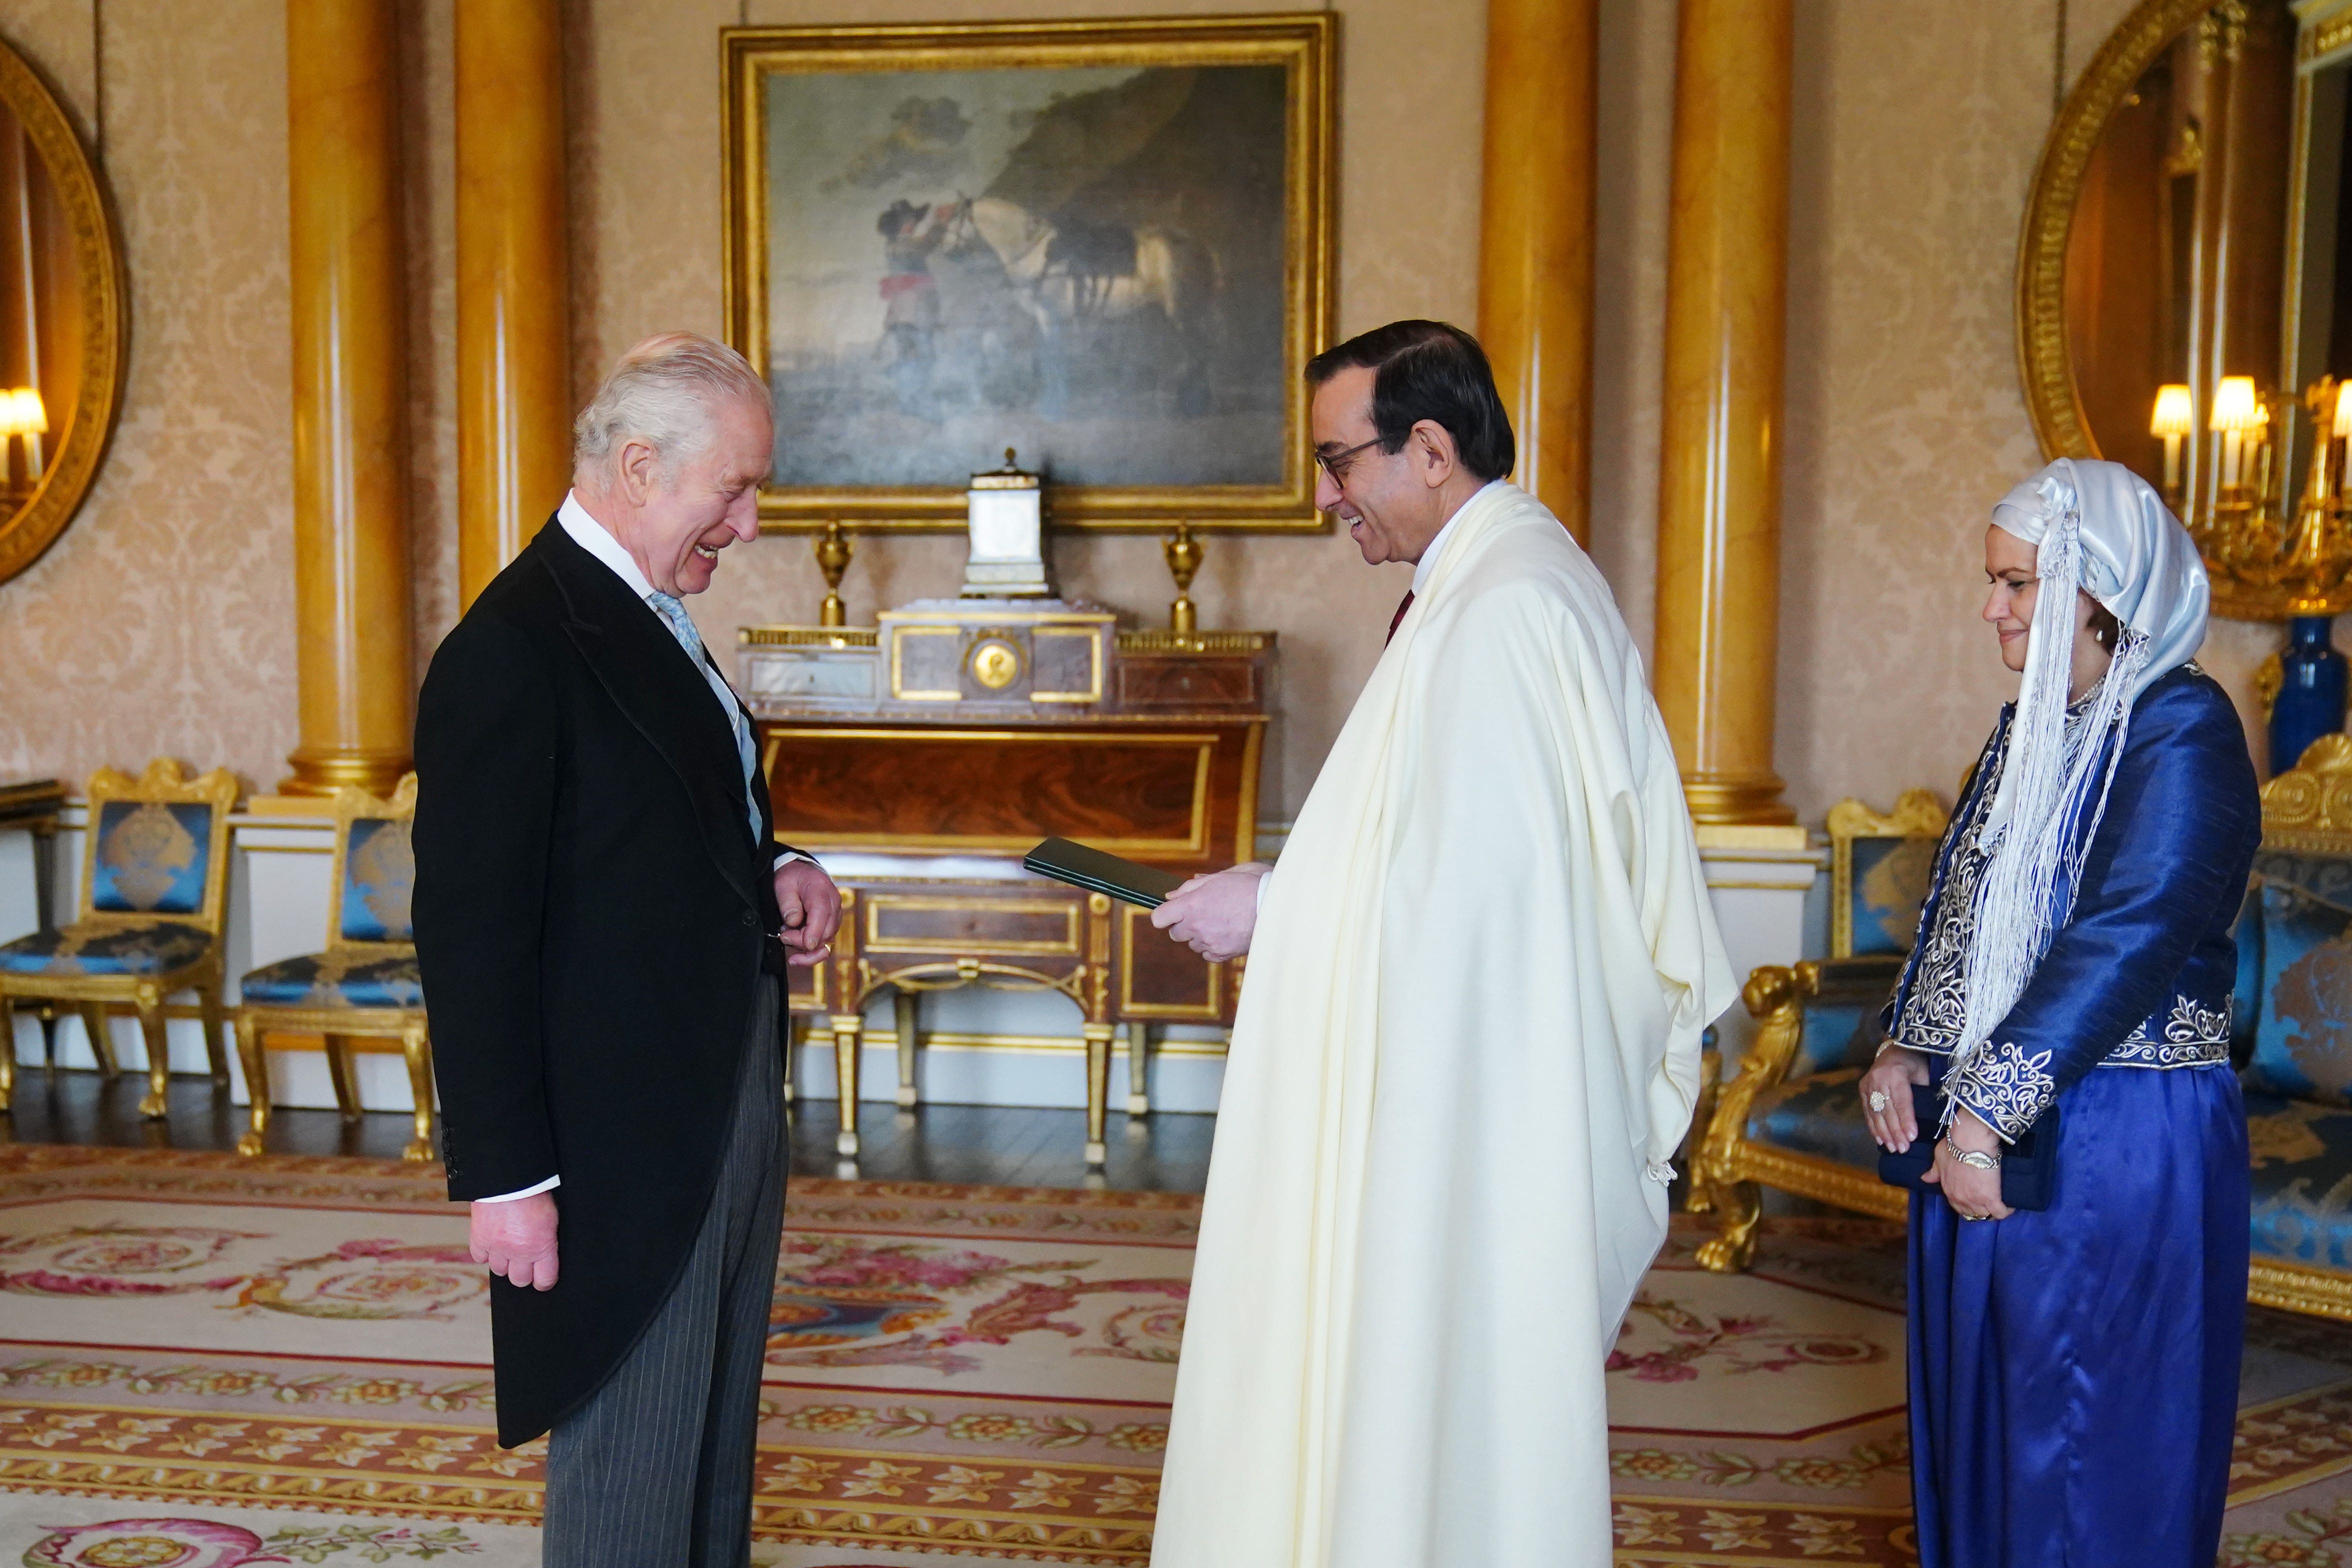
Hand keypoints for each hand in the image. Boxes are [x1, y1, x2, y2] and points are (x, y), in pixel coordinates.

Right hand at [470, 1192, 559, 1289]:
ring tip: (508, 1249)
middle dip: (523, 1274)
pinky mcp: (479, 1239)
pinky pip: (480, 1258)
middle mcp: (518, 1252)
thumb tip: (546, 1253)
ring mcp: (497, 1248)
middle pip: (519, 1280)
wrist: (509, 1177)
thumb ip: (547, 1239)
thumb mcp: (551, 1218)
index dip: (544, 1281)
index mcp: (541, 1247)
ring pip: (499, 1271)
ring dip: (504, 1262)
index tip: (543, 1279)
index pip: (544, 1280)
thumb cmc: (535, 1192)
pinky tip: (492, 1243)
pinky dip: (485, 1253)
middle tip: (525, 1263)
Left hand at [773, 858, 842, 966]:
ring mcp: (835, 916)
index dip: (814, 933)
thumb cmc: (794, 877)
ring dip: (807, 948)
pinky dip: (811, 949)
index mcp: (821, 891)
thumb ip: (788, 902)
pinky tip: (798, 947)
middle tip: (783, 936)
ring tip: (788, 938)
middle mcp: (833, 905)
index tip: (805, 945)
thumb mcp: (784, 884)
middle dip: (803, 942)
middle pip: (826, 933)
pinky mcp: (832, 924)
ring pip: (826, 942)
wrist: (804, 872)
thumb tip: (793, 922)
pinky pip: (824, 942)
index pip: (822, 915)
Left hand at [1149, 862, 1268, 962]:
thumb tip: (1172, 896)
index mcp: (1192, 904)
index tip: (1173, 912)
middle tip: (1204, 913)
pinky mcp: (1223, 954)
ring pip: (1193, 944)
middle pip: (1175, 933)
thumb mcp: (1221, 876)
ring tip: (1222, 921)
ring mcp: (1210, 942)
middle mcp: (1197, 926)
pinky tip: (1227, 933)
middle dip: (1184, 924)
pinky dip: (1214, 946)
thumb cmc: (1251, 885)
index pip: (1159, 918)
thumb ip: (1191, 887)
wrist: (1278, 905)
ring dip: (1201, 935)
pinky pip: (1208, 954)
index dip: (1165, 914)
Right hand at [1860, 1045, 1929, 1151]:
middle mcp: (1878, 1079)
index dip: (1906, 1120)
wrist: (1894, 1049)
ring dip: (1884, 1133)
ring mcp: (1868, 1084)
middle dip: (1896, 1132)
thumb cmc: (1915, 1063)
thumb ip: (1924, 1094)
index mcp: (1896, 1073)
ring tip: (1893, 1148)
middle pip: (1887, 1110)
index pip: (1901, 1102)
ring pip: (1876, 1113)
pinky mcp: (1862, 1089)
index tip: (1912, 1138)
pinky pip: (1867, 1111)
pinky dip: (1873, 1127)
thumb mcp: (1924, 1074)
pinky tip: (1880, 1140)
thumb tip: (1930, 1119)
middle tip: (1903, 1149)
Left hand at [1925, 1105, 2012, 1221]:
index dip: (1967, 1205)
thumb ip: (1934, 1171)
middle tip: (1990, 1203)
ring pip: (1986, 1215)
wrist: (1970, 1142)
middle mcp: (1960, 1199)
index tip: (1975, 1200)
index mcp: (1949, 1190)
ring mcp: (1976, 1201)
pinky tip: (2010, 1204)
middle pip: (1972, 1214)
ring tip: (2002, 1204)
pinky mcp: (1991, 1199)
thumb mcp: (1939, 1157)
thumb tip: (1925, 1178)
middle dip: (1980, 1210)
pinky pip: (2001, 1212)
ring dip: (1993, 1211)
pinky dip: (2007, 1210)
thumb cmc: (1954, 1146)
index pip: (1957, 1206)